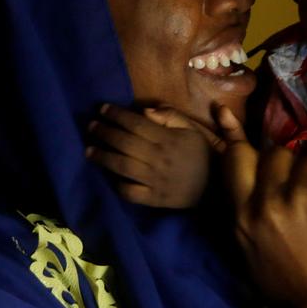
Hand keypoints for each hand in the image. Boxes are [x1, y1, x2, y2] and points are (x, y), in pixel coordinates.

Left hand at [86, 104, 214, 207]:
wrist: (218, 188)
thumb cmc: (203, 154)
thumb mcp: (193, 129)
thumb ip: (170, 117)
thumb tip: (144, 110)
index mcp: (168, 139)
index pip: (136, 123)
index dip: (117, 115)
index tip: (103, 108)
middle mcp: (158, 158)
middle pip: (124, 143)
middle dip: (104, 132)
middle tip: (91, 126)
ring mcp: (155, 180)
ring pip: (122, 166)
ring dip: (103, 156)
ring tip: (88, 150)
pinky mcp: (154, 199)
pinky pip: (130, 192)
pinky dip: (118, 184)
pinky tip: (110, 176)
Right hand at [218, 106, 306, 307]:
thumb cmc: (294, 295)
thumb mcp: (251, 257)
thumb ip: (246, 219)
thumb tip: (249, 187)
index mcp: (241, 218)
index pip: (235, 159)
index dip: (236, 136)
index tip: (224, 112)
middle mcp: (266, 203)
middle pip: (275, 154)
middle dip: (290, 167)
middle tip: (304, 191)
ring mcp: (300, 200)